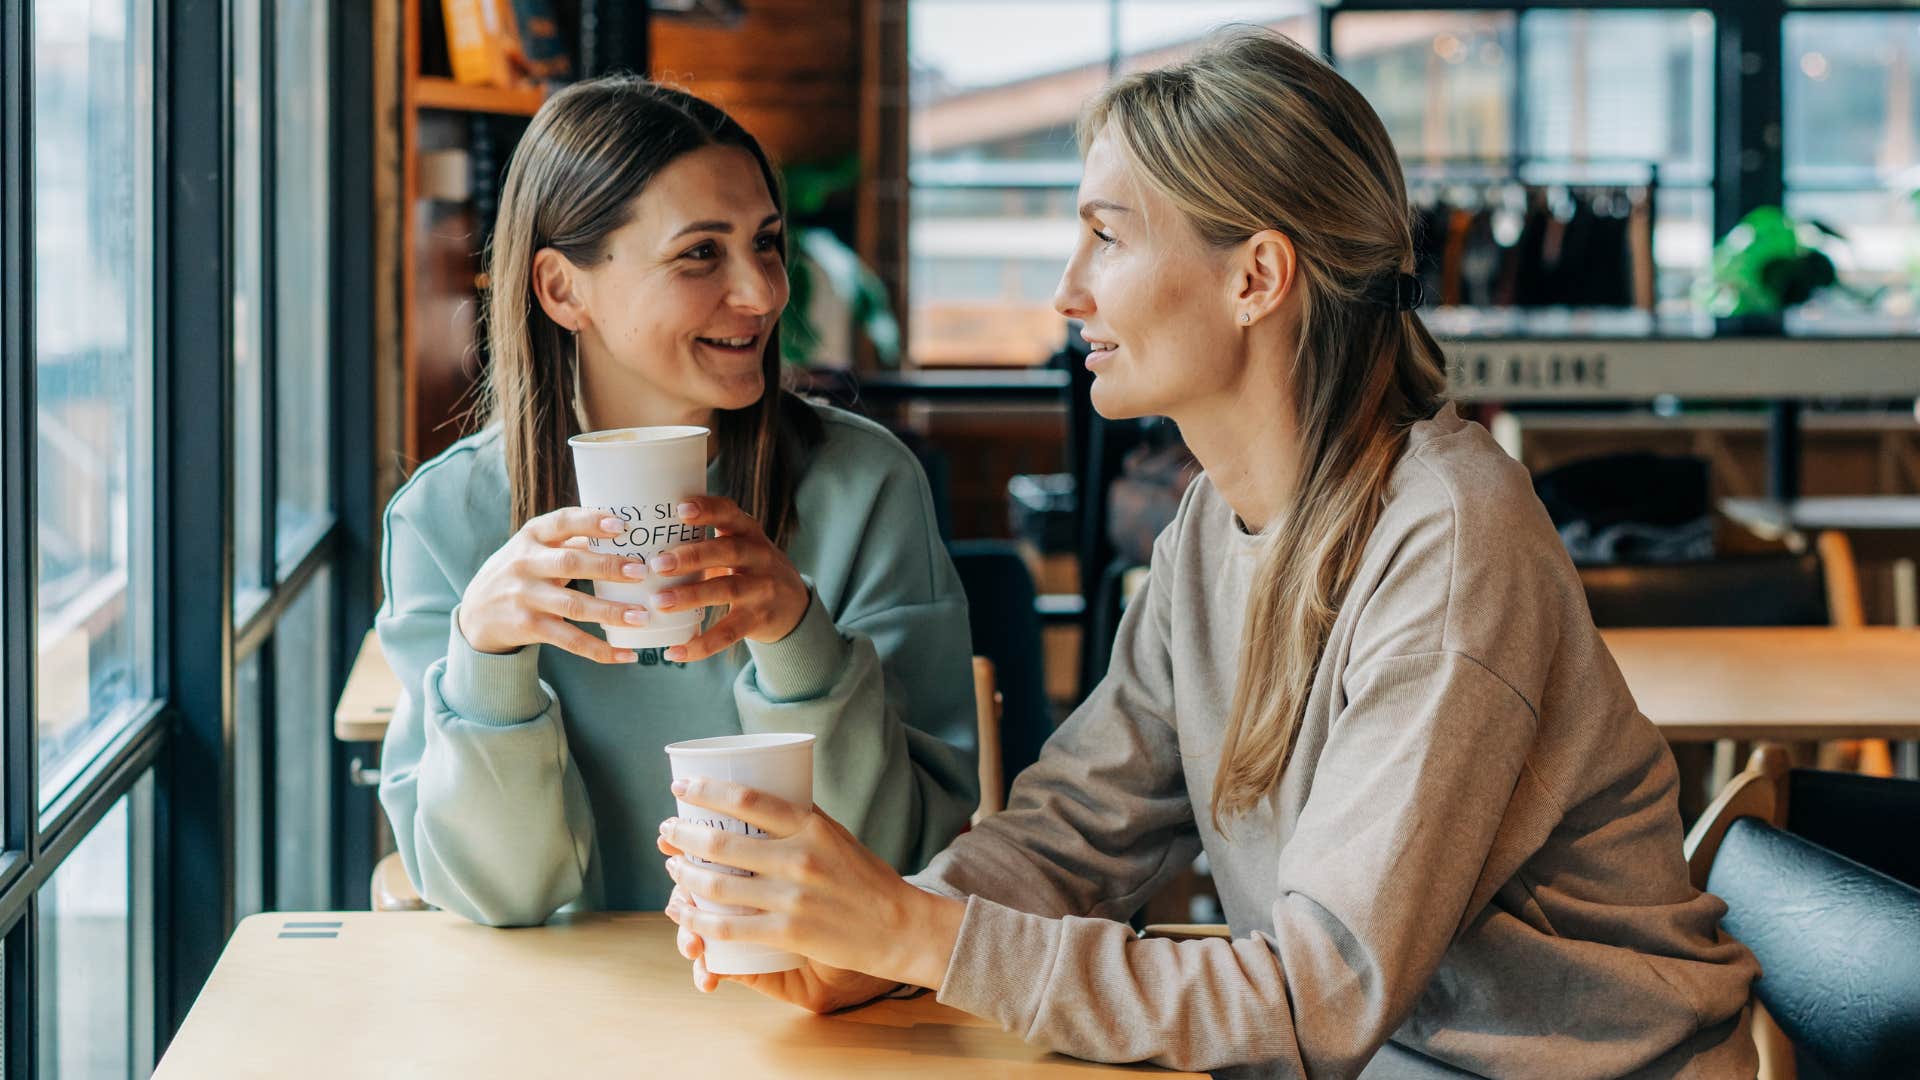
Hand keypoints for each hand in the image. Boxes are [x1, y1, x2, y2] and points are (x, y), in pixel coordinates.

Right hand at [457, 507, 650, 663]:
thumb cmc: (520, 571)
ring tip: (641, 616)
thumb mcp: (534, 547)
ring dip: (610, 612)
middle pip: (571, 563)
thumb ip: (571, 539)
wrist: (476, 612)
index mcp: (531, 536)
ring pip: (574, 606)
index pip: (562, 522)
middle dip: (608, 567)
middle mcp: (526, 564)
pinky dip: (599, 650)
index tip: (622, 525)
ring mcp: (526, 597)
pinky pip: (569, 640)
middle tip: (642, 572)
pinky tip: (625, 653)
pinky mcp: (529, 627)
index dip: (591, 522)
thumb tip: (623, 530)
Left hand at [645, 495, 811, 662]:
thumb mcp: (739, 546)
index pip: (730, 514)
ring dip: (691, 595)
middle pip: (727, 551)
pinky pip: (729, 632)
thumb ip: (705, 539)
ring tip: (658, 603)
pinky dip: (702, 644)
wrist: (793, 605)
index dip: (708, 510)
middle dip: (692, 556)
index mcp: (748, 533)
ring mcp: (762, 589)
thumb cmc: (749, 569)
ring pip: (727, 589)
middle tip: (657, 564)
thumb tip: (643, 535)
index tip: (680, 509)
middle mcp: (759, 557)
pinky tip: (675, 651)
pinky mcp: (759, 619)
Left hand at [656, 778, 965, 991]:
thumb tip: (758, 799)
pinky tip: (684, 913)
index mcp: (810, 826)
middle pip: (722, 843)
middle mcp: (799, 858)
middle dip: (683, 834)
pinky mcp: (788, 932)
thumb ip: (800, 818)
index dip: (705, 791)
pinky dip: (698, 920)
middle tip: (667, 830)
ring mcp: (792, 897)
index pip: (747, 800)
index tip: (680, 787)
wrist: (900, 927)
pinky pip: (729, 928)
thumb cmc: (867, 878)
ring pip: (718, 886)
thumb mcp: (837, 835)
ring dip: (684, 875)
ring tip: (672, 867)